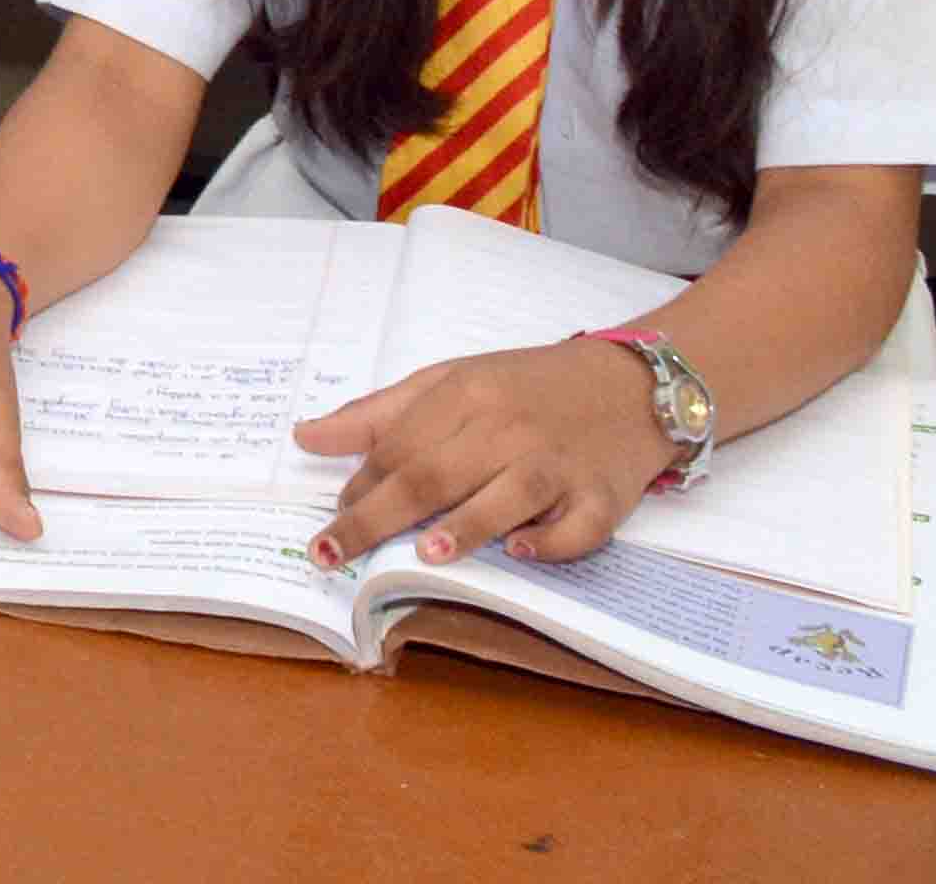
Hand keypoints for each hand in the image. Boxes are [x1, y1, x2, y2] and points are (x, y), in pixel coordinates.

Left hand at [295, 338, 666, 569]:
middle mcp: (508, 429)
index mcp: (466, 395)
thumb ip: (379, 414)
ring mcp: (559, 465)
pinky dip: (551, 543)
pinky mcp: (604, 498)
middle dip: (378, 517)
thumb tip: (305, 437)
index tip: (329, 518)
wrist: (630, 384)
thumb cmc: (527, 388)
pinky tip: (520, 552)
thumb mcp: (450, 382)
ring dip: (467, 526)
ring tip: (425, 554)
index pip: (399, 446)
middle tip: (331, 553)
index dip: (359, 485)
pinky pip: (578, 528)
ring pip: (507, 497)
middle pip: (436, 475)